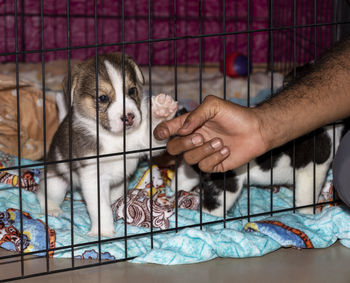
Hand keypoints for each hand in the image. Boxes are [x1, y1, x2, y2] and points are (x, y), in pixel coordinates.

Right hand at [153, 95, 268, 172]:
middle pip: (173, 148)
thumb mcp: (214, 105)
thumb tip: (182, 130)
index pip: (168, 130)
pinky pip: (203, 167)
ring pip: (189, 159)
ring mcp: (202, 153)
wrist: (256, 130)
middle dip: (184, 144)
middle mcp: (193, 140)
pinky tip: (226, 150)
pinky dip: (214, 158)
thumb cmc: (235, 115)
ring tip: (220, 142)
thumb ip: (196, 114)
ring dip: (204, 150)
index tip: (162, 134)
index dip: (161, 132)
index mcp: (189, 125)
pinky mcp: (213, 165)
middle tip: (200, 137)